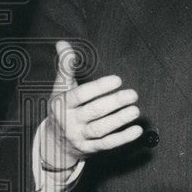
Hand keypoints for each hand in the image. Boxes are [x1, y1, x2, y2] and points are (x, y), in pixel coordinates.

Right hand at [39, 40, 142, 169]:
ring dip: (119, 120)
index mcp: (62, 104)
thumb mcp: (60, 89)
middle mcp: (68, 121)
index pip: (80, 95)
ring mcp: (78, 136)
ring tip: (135, 110)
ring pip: (100, 129)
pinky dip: (122, 138)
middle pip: (93, 111)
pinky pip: (106, 144)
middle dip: (114, 103)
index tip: (118, 79)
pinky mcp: (89, 149)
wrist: (54, 142)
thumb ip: (65, 67)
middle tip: (133, 94)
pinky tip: (137, 130)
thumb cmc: (63, 108)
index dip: (99, 87)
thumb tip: (63, 43)